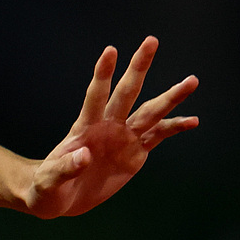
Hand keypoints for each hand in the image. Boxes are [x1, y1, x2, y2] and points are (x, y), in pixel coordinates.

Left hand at [26, 37, 197, 218]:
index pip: (96, 95)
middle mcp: (107, 126)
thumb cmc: (47, 188)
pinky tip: (193, 120)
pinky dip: (175, 128)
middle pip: (127, 92)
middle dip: (139, 67)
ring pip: (150, 112)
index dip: (103, 74)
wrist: (58, 198)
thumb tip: (84, 155)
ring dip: (170, 97)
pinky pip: (158, 136)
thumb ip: (64, 168)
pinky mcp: (135, 153)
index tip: (111, 51)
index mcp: (85, 127)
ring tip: (192, 80)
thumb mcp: (49, 182)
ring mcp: (123, 137)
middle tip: (151, 40)